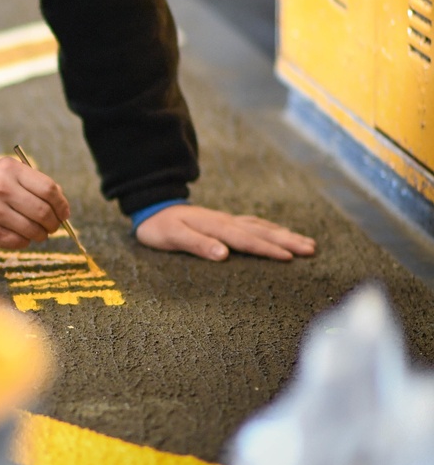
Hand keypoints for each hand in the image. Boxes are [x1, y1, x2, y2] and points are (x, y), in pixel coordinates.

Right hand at [0, 157, 70, 249]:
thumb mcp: (7, 173)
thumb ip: (34, 185)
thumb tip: (62, 207)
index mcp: (10, 170)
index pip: (49, 189)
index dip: (62, 205)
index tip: (64, 213)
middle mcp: (1, 189)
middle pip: (44, 212)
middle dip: (54, 223)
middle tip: (53, 226)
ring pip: (34, 230)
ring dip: (41, 235)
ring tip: (37, 232)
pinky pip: (19, 242)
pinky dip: (25, 241)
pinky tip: (20, 235)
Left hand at [135, 204, 315, 261]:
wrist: (153, 207)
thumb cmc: (160, 227)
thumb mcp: (172, 237)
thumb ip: (197, 245)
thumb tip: (223, 255)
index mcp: (216, 227)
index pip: (246, 240)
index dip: (267, 249)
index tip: (289, 258)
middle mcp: (226, 222)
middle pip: (262, 232)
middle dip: (288, 242)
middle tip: (312, 250)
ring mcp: (228, 220)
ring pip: (262, 227)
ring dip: (285, 235)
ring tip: (308, 244)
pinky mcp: (226, 221)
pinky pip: (255, 224)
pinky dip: (272, 229)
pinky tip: (282, 233)